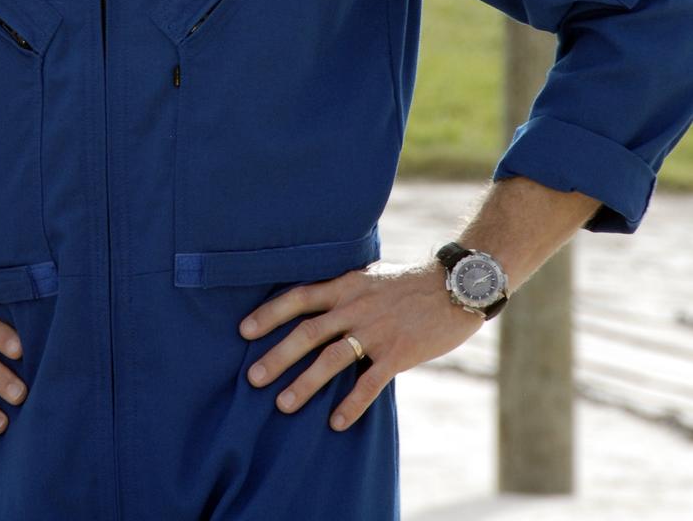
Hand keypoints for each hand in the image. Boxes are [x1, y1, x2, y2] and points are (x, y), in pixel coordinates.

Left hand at [238, 261, 481, 430]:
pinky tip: (336, 422)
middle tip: (252, 377)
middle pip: (307, 333)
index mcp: (345, 286)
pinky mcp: (398, 353)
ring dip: (304, 384)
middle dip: (277, 356)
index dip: (269, 314)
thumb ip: (345, 290)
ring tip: (283, 404)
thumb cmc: (410, 282)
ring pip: (331, 360)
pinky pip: (369, 382)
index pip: (298, 297)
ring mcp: (376, 331)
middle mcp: (355, 307)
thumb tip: (319, 302)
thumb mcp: (370, 276)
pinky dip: (351, 404)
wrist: (454, 285)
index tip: (244, 330)